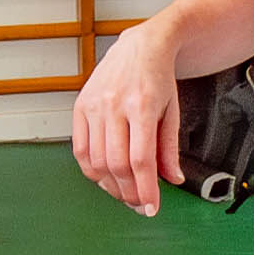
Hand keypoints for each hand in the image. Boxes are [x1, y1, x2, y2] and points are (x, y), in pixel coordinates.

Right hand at [70, 24, 188, 216]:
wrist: (140, 46)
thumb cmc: (158, 78)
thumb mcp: (173, 111)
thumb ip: (170, 148)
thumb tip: (172, 179)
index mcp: (144, 105)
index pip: (141, 160)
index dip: (145, 190)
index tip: (150, 208)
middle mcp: (115, 105)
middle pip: (116, 164)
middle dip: (128, 192)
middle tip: (138, 203)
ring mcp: (94, 105)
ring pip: (96, 160)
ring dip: (110, 185)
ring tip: (123, 192)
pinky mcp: (80, 106)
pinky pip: (80, 149)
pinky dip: (91, 170)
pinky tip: (105, 177)